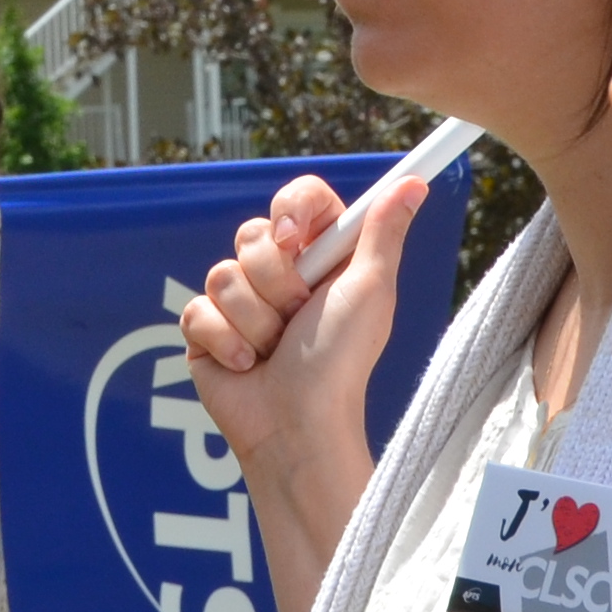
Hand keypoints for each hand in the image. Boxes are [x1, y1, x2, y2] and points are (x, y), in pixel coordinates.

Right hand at [179, 168, 427, 484]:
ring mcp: (239, 303)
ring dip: (255, 321)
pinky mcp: (207, 330)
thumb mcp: (370, 290)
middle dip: (276, 284)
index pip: (299, 198)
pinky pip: (197, 309)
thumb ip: (384, 231)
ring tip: (275, 351)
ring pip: (222, 274)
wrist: (297, 427)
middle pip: (252, 235)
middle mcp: (279, 274)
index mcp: (321, 258)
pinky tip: (248, 366)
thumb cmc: (340, 362)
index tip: (296, 240)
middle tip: (297, 317)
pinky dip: (226, 343)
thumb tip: (414, 184)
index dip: (291, 210)